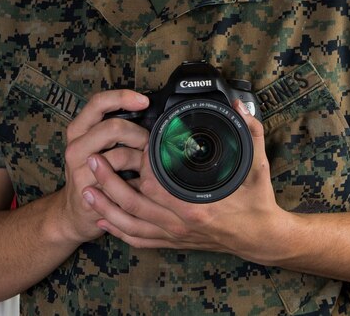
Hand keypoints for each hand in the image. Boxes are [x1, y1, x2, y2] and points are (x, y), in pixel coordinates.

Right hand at [52, 89, 150, 243]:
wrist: (74, 211)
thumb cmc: (93, 172)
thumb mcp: (97, 145)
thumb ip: (115, 128)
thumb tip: (149, 113)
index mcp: (78, 130)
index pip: (98, 102)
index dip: (123, 97)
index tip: (144, 101)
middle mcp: (76, 146)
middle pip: (113, 127)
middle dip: (138, 134)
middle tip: (148, 144)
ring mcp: (80, 169)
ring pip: (120, 154)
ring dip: (140, 159)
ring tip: (145, 165)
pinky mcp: (89, 190)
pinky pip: (121, 181)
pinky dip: (136, 180)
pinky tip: (140, 181)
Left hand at [82, 101, 289, 261]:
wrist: (262, 239)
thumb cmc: (258, 203)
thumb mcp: (258, 165)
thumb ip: (249, 132)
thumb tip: (238, 106)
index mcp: (196, 205)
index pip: (156, 184)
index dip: (139, 165)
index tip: (131, 147)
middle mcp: (181, 224)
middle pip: (135, 204)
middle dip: (110, 183)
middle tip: (93, 161)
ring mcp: (175, 236)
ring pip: (131, 226)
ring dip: (107, 208)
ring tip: (87, 190)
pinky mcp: (175, 243)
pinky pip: (140, 241)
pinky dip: (119, 231)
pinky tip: (104, 220)